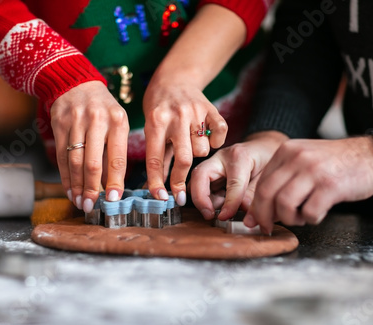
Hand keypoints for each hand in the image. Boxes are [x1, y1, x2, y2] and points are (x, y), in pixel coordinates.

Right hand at [50, 80, 128, 212]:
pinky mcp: (59, 123)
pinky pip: (61, 155)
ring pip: (74, 161)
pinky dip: (64, 175)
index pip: (117, 157)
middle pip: (92, 162)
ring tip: (79, 201)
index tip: (114, 199)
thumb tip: (112, 184)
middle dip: (91, 188)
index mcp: (118, 121)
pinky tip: (69, 188)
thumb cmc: (103, 109)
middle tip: (91, 206)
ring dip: (76, 185)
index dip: (114, 181)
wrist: (76, 82)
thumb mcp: (118, 122)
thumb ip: (115, 149)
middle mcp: (97, 120)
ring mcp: (76, 121)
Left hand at [143, 80, 226, 205]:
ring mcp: (196, 111)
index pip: (155, 158)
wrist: (174, 78)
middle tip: (179, 190)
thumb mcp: (151, 128)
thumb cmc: (158, 108)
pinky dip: (217, 141)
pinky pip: (221, 134)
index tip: (160, 198)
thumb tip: (156, 188)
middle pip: (184, 158)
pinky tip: (208, 139)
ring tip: (190, 147)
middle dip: (181, 178)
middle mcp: (176, 116)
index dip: (157, 182)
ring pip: (203, 150)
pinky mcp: (212, 108)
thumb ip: (158, 157)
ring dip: (197, 154)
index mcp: (155, 121)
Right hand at [189, 131, 288, 219]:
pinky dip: (205, 199)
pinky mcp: (209, 172)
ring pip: (195, 182)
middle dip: (200, 198)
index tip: (225, 217)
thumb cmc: (267, 159)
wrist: (264, 146)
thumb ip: (254, 193)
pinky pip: (199, 187)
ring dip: (202, 199)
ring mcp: (213, 164)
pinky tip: (219, 204)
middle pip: (200, 175)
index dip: (229, 203)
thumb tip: (242, 209)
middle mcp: (221, 157)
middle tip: (209, 215)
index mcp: (240, 156)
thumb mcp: (267, 176)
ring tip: (218, 210)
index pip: (232, 183)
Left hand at [243, 136, 372, 233]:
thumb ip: (282, 180)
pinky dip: (310, 219)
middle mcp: (296, 158)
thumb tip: (260, 210)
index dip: (256, 206)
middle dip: (265, 216)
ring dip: (289, 219)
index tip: (259, 219)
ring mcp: (313, 171)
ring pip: (284, 204)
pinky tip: (317, 215)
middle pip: (266, 193)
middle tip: (269, 227)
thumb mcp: (303, 160)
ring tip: (300, 218)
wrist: (372, 155)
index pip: (260, 183)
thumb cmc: (335, 163)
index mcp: (286, 151)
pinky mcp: (330, 186)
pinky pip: (309, 212)